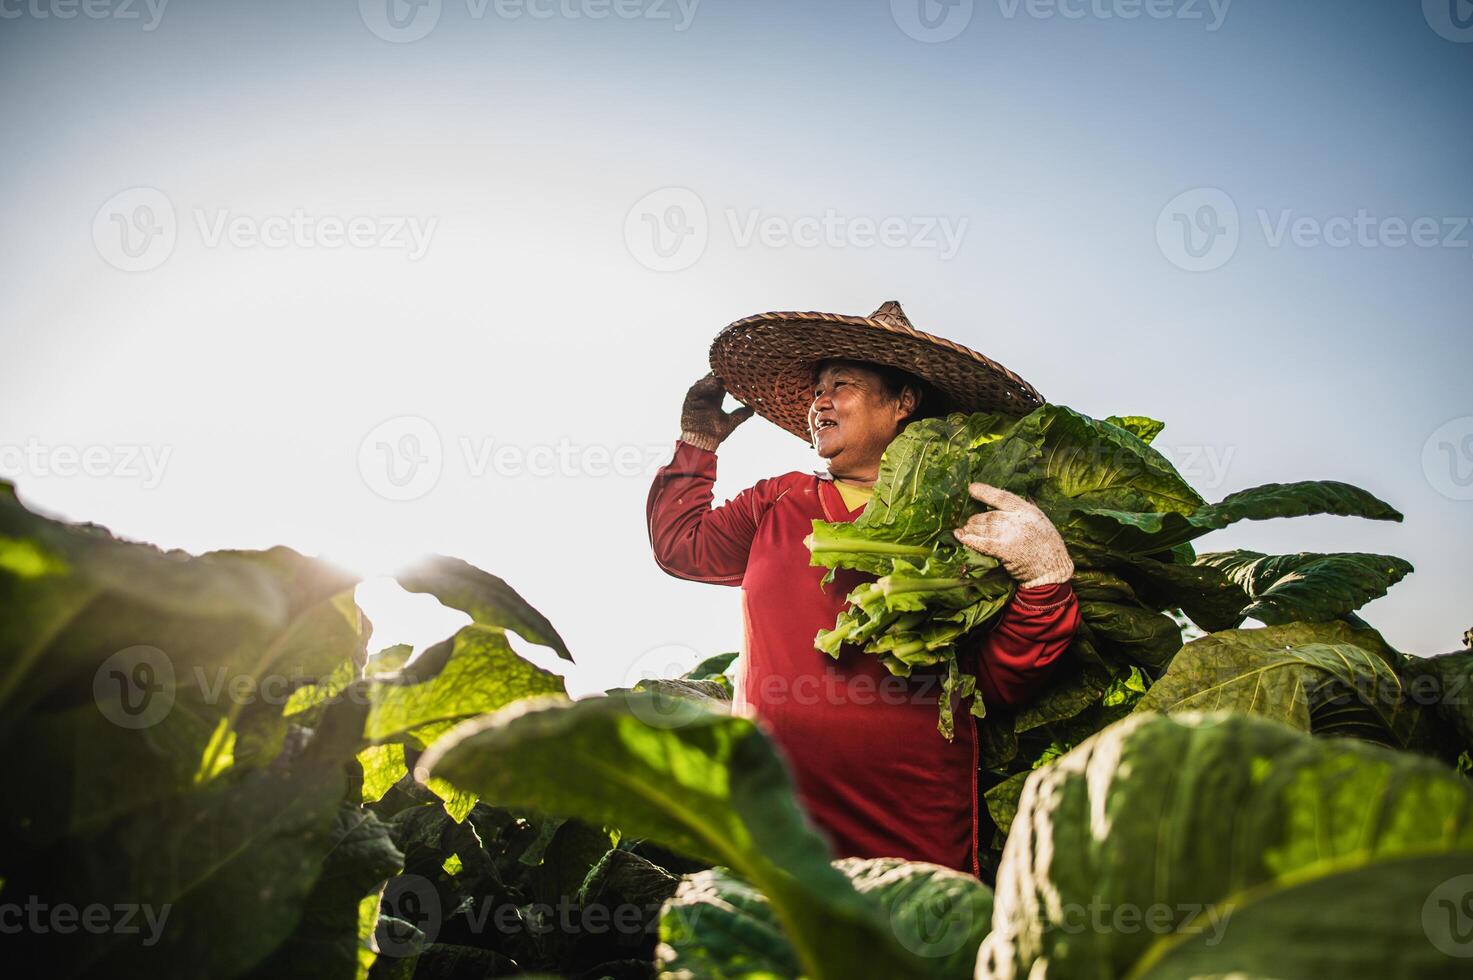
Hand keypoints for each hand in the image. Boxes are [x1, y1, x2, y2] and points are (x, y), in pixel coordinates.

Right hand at [680, 373, 753, 450]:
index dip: (728, 379)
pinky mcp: (689, 402)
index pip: (721, 385)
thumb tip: (754, 408)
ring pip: (704, 383)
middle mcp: (705, 397)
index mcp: (715, 400)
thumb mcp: (732, 421)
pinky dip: (704, 386)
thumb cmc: (715, 434)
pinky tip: (714, 383)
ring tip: (723, 376)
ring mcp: (696, 399)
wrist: (703, 444)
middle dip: (720, 376)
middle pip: (711, 381)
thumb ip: (742, 414)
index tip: (738, 374)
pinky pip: (696, 390)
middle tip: (731, 370)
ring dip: (713, 379)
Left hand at [952, 482, 1073, 587]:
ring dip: (972, 529)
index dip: (986, 492)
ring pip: (985, 528)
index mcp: (1029, 511)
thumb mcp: (1041, 522)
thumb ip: (1024, 513)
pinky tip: (960, 537)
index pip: (1003, 497)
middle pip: (990, 516)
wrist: (1054, 571)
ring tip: (964, 530)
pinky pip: (983, 543)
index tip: (971, 488)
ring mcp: (1012, 535)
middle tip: (969, 523)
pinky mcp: (1006, 551)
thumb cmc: (1049, 548)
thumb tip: (1006, 504)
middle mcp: (1019, 520)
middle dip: (977, 519)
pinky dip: (970, 540)